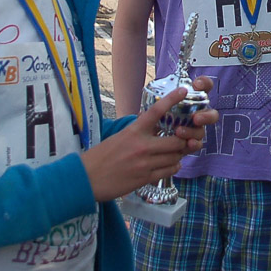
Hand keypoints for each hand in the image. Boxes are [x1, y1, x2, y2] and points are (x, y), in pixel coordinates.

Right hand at [82, 78, 215, 200]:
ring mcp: (144, 164)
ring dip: (179, 154)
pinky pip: (168, 171)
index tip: (183, 91)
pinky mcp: (145, 179)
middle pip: (176, 140)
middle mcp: (141, 146)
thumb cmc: (100, 157)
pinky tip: (171, 165)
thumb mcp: (119, 137)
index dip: (171, 99)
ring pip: (175, 157)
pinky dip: (173, 167)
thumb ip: (137, 131)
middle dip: (183, 140)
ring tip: (176, 153)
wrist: (86, 179)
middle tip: (184, 139)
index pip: (156, 111)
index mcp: (133, 131)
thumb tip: (153, 125)